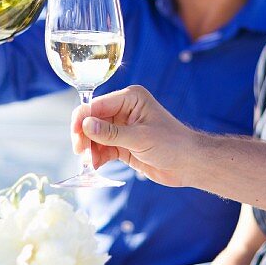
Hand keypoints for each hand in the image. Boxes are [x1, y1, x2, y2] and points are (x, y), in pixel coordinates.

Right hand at [71, 85, 196, 185]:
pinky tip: (96, 166)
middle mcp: (124, 109)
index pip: (97, 105)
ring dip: (89, 149)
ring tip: (90, 163)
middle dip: (84, 136)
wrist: (189, 164)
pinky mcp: (122, 144)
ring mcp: (122, 127)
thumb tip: (85, 125)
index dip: (82, 119)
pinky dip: (97, 157)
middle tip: (81, 153)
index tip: (77, 138)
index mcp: (130, 98)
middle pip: (92, 120)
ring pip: (94, 136)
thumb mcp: (140, 138)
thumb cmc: (172, 144)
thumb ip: (111, 133)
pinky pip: (102, 148)